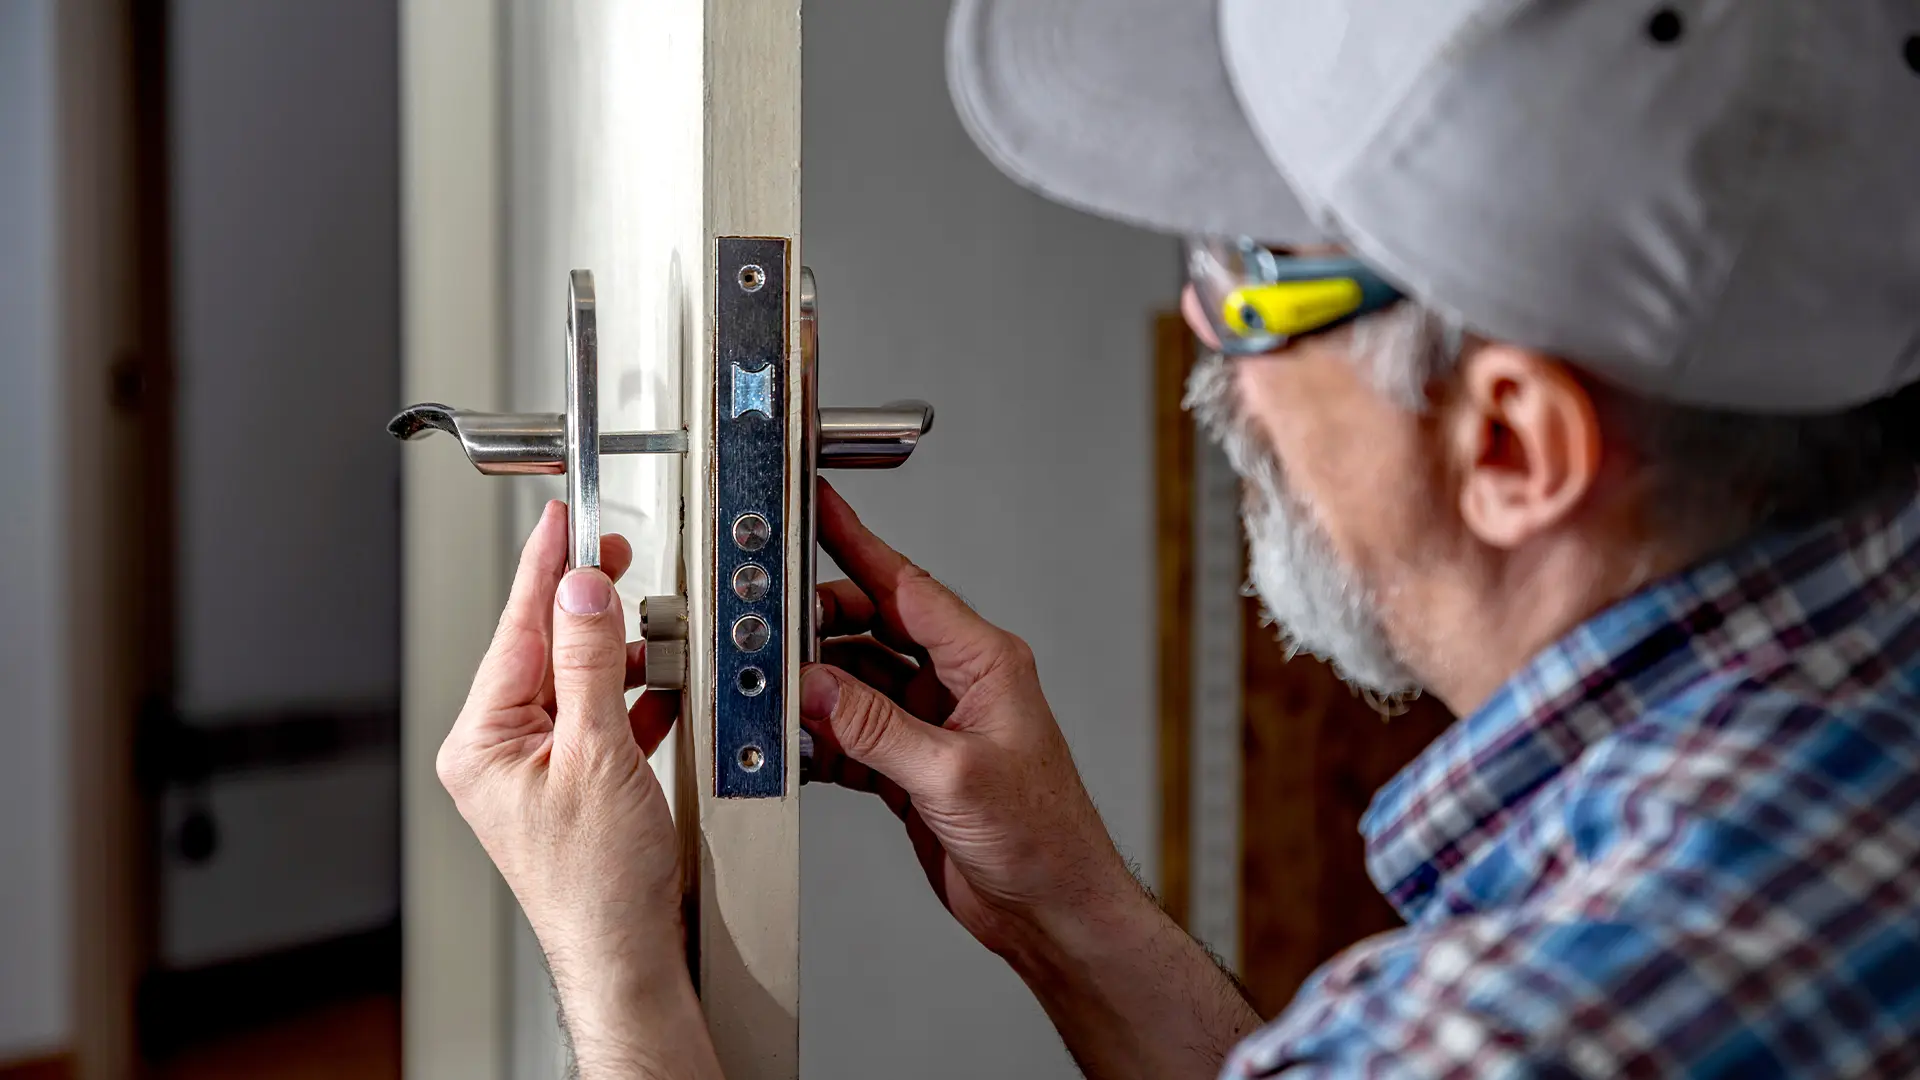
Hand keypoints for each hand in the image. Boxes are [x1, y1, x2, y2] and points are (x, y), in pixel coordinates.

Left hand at [438, 500, 717, 1077]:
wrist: (628, 953)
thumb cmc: (599, 883)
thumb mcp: (599, 752)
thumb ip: (592, 661)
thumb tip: (583, 591)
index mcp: (481, 741)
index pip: (516, 629)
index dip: (545, 569)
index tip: (562, 521)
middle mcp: (497, 752)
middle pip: (544, 650)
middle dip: (588, 608)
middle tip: (616, 560)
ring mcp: (532, 770)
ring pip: (576, 682)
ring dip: (619, 656)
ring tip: (654, 634)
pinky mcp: (569, 785)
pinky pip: (597, 718)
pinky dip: (631, 699)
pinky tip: (659, 688)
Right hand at [803, 483, 1257, 1079]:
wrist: (1052, 908)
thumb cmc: (1042, 838)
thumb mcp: (952, 776)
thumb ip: (877, 728)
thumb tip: (817, 686)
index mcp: (984, 663)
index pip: (907, 586)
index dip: (857, 544)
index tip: (818, 509)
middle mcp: (958, 684)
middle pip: (871, 629)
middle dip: (819, 626)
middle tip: (772, 630)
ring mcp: (933, 724)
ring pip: (856, 682)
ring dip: (817, 689)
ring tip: (777, 693)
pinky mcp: (913, 766)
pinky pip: (854, 732)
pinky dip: (824, 737)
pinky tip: (801, 745)